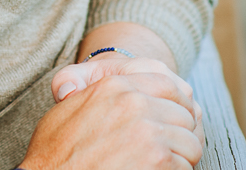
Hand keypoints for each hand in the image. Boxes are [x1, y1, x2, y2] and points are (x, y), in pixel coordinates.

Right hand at [22, 70, 204, 169]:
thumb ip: (82, 87)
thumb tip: (85, 86)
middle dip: (181, 134)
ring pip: (190, 142)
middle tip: (170, 149)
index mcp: (115, 85)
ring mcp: (148, 132)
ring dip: (182, 157)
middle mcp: (134, 103)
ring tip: (164, 165)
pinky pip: (184, 166)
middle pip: (184, 114)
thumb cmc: (55, 151)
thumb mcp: (66, 106)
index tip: (175, 121)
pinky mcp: (158, 160)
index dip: (177, 105)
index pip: (169, 84)